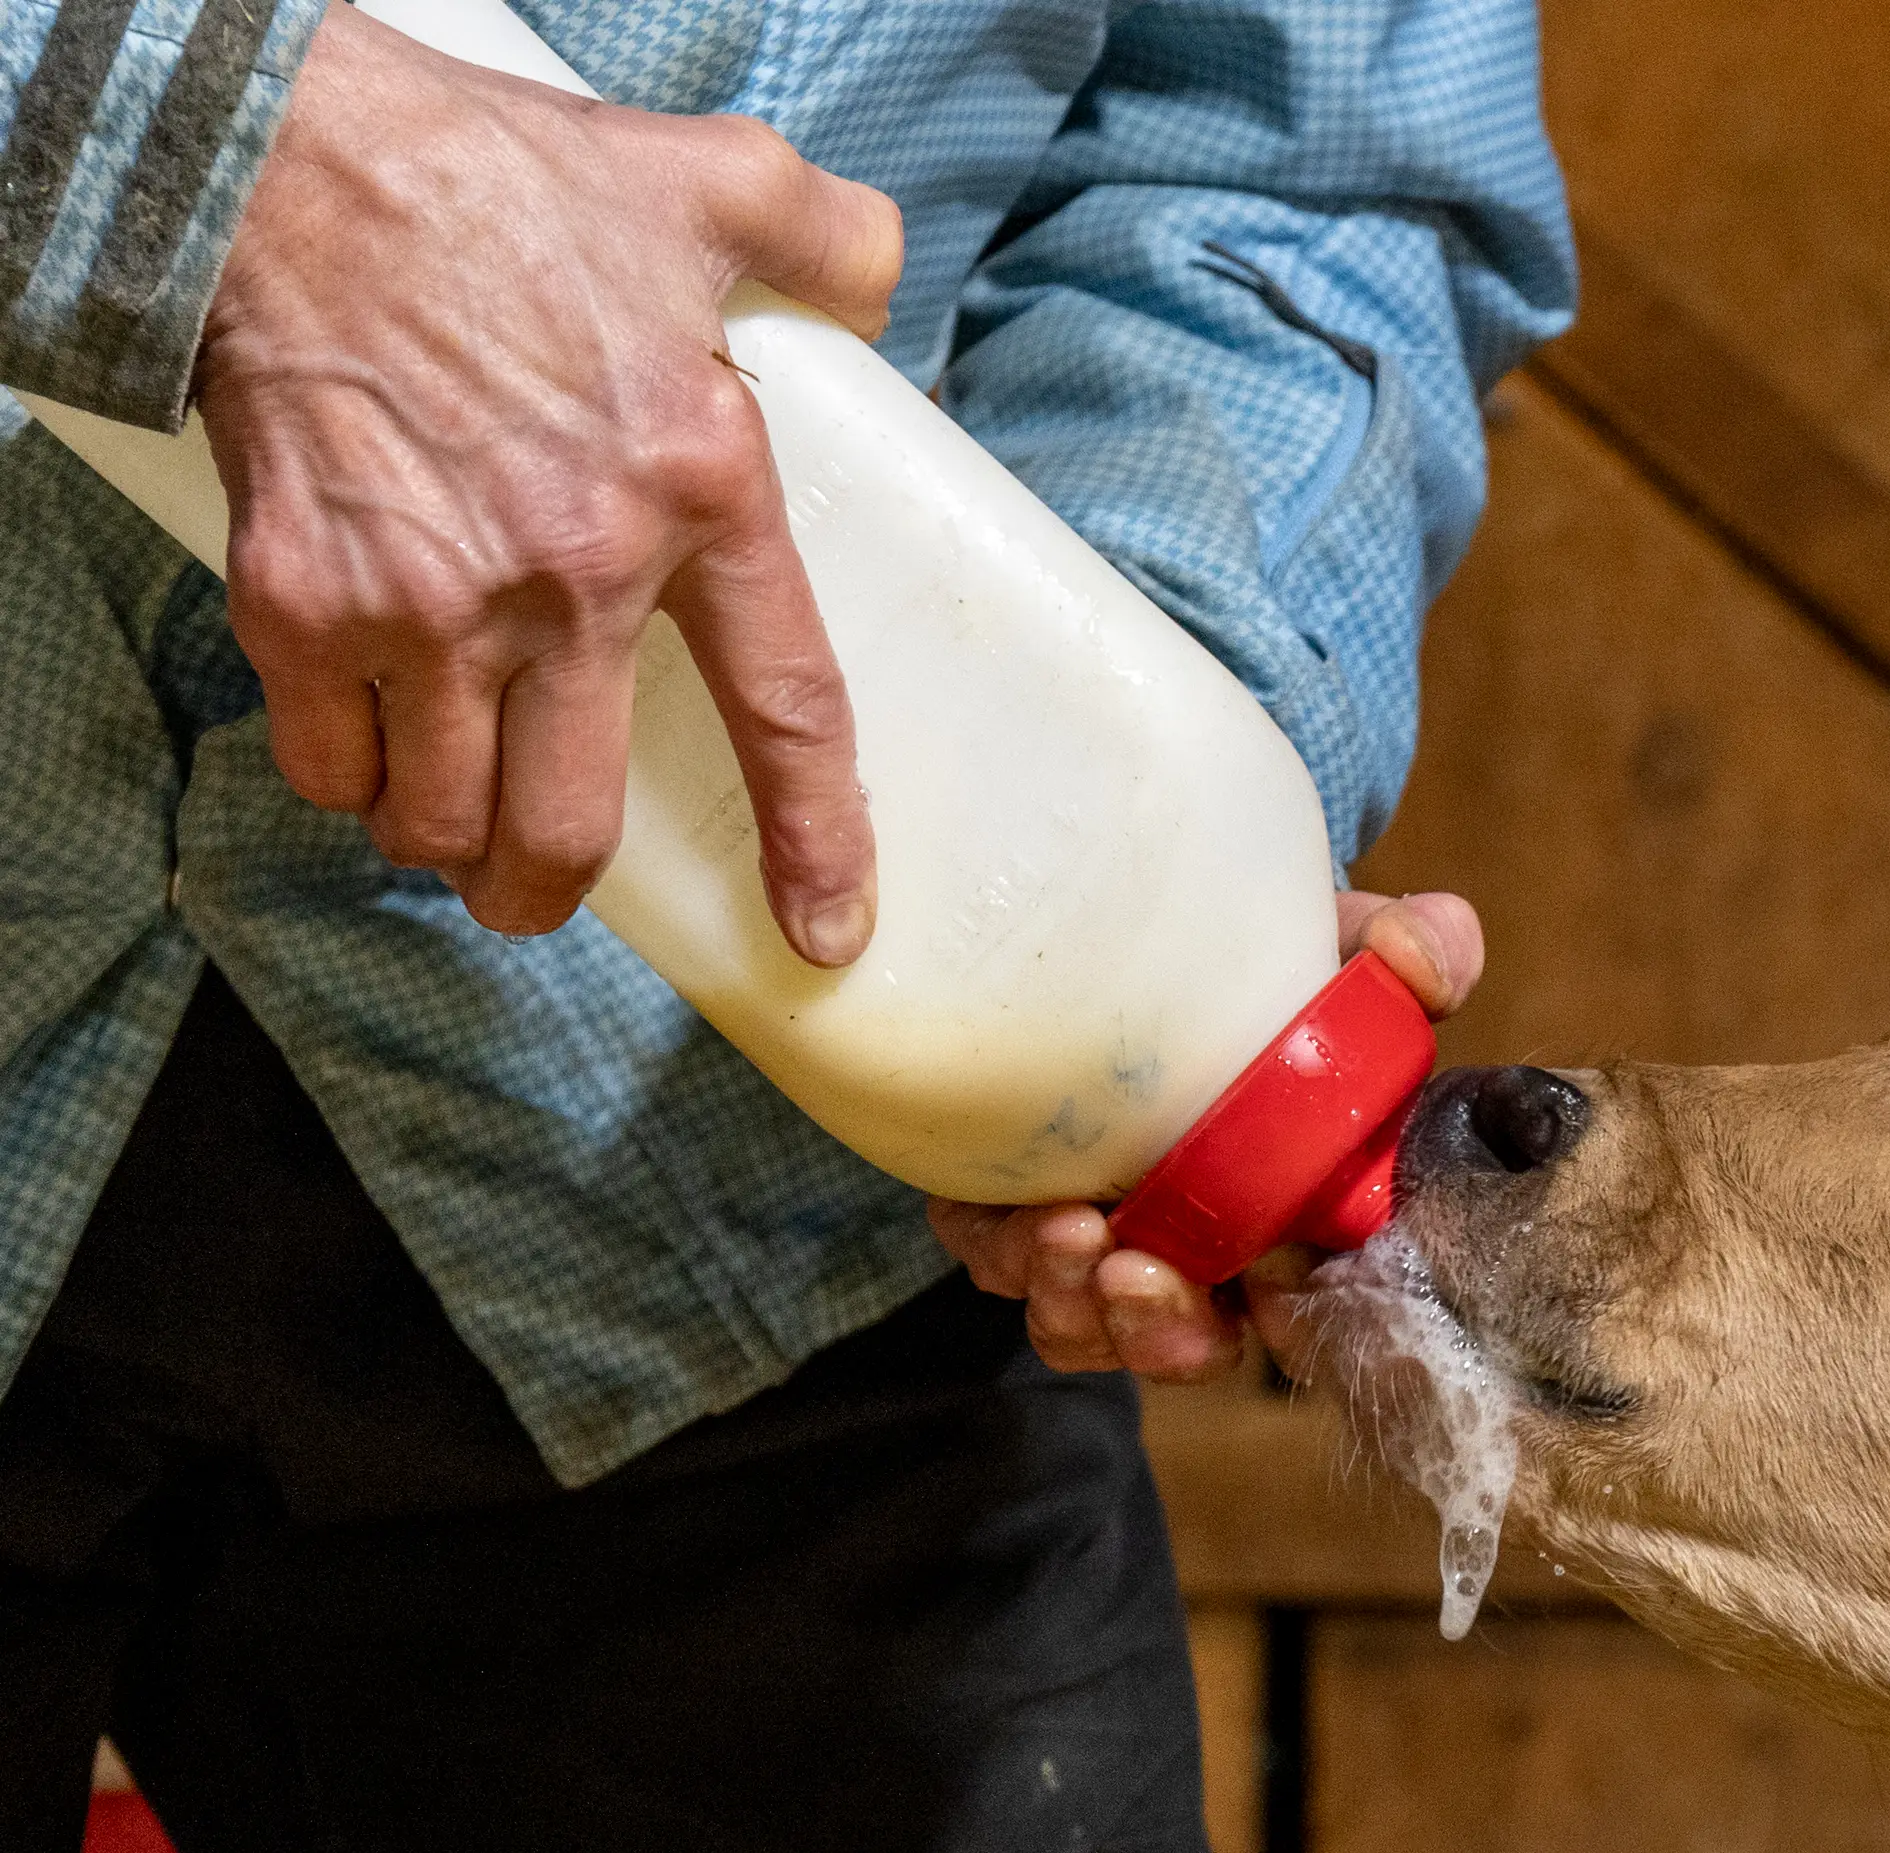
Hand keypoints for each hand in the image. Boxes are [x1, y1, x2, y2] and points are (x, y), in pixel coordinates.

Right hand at [192, 3, 903, 960]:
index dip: (814, 837)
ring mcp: (431, 601)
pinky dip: (343, 776)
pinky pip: (328, 764)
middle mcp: (574, 572)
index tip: (826, 930)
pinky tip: (358, 736)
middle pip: (568, 825)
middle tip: (532, 884)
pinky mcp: (304, 603)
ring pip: (439, 818)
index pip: (787, 708)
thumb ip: (824, 239)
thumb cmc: (495, 179)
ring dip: (441, 837)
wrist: (285, 163)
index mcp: (702, 490)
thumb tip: (882, 282)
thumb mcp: (713, 184)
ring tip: (441, 806)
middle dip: (545, 888)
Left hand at [929, 891, 1487, 1383]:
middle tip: (1141, 1274)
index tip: (1273, 1294)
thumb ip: (1402, 949)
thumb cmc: (1254, 962)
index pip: (1306, 1313)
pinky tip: (1018, 1211)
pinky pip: (1002, 1264)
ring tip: (1069, 1233)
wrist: (1119, 928)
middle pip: (1190, 1340)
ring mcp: (1103, 1236)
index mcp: (1291, 1213)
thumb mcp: (1335, 946)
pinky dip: (1009, 1254)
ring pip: (1088, 1324)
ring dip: (1078, 1304)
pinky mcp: (1008, 1209)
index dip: (1294, 1330)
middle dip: (1166, 1331)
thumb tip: (1432, 955)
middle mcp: (1200, 1246)